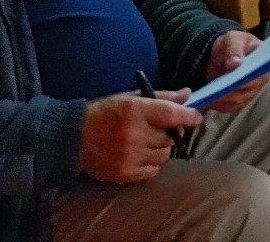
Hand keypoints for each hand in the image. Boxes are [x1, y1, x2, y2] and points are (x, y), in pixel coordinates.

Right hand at [78, 91, 200, 183]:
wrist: (72, 140)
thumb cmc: (103, 114)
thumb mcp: (130, 98)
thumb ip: (161, 97)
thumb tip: (188, 95)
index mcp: (134, 110)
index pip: (171, 114)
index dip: (188, 116)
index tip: (197, 117)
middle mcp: (133, 135)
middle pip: (170, 137)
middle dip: (171, 132)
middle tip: (161, 128)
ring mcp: (128, 157)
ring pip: (164, 155)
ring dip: (161, 148)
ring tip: (147, 141)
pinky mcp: (124, 174)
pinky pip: (153, 170)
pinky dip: (152, 162)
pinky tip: (140, 153)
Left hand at [203, 30, 269, 113]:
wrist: (221, 54)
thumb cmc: (231, 44)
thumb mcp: (231, 40)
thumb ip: (234, 49)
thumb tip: (237, 64)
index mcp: (264, 61)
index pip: (261, 74)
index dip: (249, 79)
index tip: (235, 80)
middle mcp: (261, 79)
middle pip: (249, 91)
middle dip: (232, 92)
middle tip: (217, 90)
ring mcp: (251, 91)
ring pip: (239, 101)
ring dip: (225, 100)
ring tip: (210, 96)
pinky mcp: (240, 100)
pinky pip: (232, 107)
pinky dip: (221, 106)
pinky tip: (210, 101)